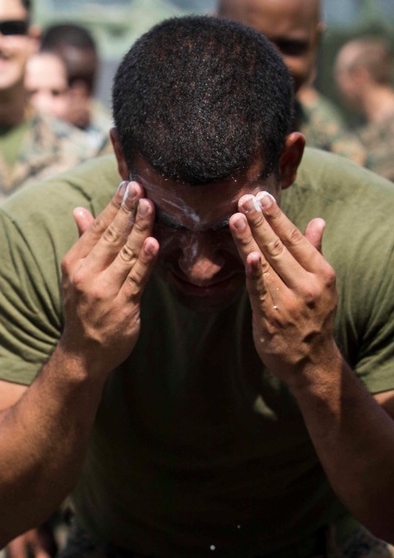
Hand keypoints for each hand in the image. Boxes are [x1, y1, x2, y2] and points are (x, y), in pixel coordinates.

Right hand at [60, 180, 158, 373]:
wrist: (83, 352)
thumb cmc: (82, 308)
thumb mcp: (75, 274)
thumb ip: (83, 241)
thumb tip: (79, 210)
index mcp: (73, 263)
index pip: (96, 228)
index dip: (113, 206)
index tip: (128, 185)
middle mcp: (85, 275)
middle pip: (111, 237)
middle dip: (128, 211)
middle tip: (141, 188)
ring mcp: (103, 291)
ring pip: (126, 253)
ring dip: (140, 228)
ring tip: (151, 206)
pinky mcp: (122, 306)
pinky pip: (137, 278)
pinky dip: (146, 260)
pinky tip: (154, 242)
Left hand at [230, 191, 340, 387]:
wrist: (310, 361)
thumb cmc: (311, 316)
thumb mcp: (319, 283)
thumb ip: (314, 251)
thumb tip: (318, 220)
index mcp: (321, 273)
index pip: (294, 238)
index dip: (277, 216)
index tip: (262, 196)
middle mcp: (308, 285)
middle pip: (278, 247)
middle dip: (259, 221)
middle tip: (244, 199)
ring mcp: (290, 302)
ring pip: (265, 264)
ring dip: (249, 239)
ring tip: (236, 217)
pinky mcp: (271, 317)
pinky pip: (260, 290)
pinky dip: (254, 272)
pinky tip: (247, 253)